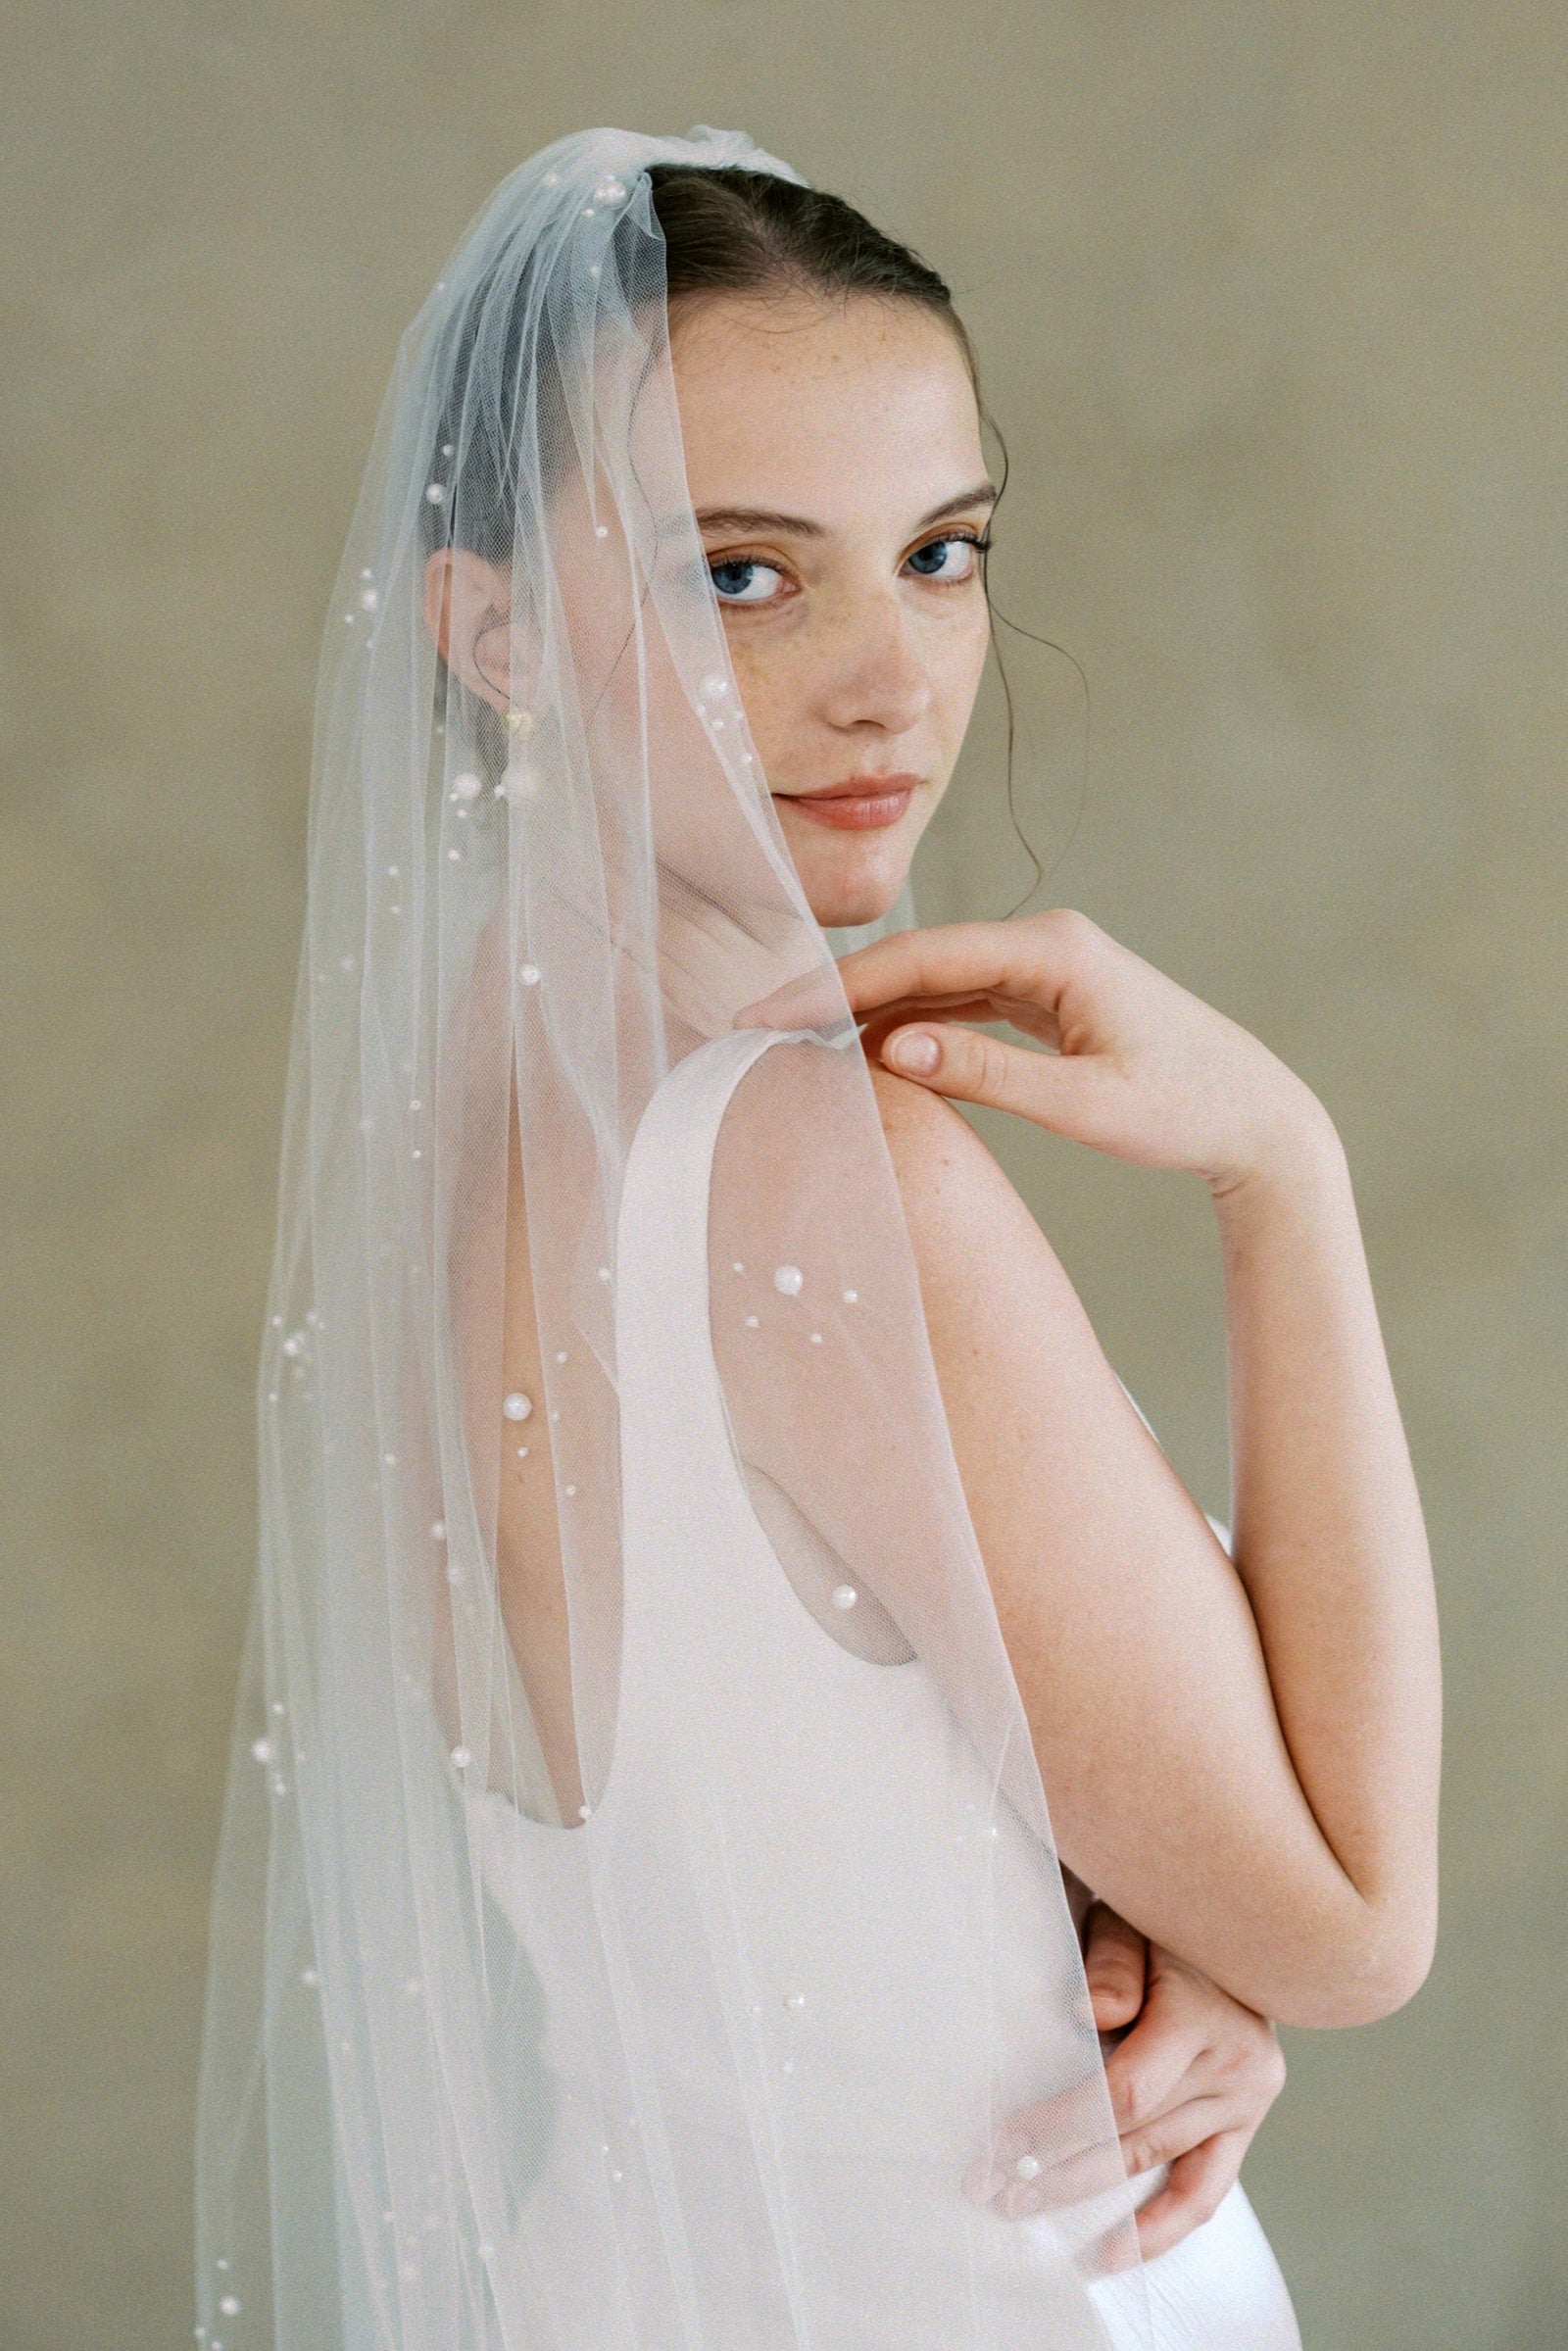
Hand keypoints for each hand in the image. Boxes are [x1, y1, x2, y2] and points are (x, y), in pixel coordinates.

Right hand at [738, 910, 1327, 1196]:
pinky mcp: (1049, 996)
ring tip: (792, 1043)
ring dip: (867, 1011)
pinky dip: (912, 1025)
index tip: (769, 1014)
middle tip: (755, 1027)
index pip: (920, 959)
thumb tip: (893, 1049)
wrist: (1257, 1117)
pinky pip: (961, 1003)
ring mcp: (1046, 966)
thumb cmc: (1184, 1110)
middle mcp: (1045, 942)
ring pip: (934, 982)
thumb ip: (988, 1076)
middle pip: (916, 961)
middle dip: (834, 994)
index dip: (836, 986)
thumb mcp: (1084, 1104)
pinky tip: (864, 1051)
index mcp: (1054, 950)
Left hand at [964, 1903, 1286, 2259]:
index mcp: (1202, 2014)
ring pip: (1159, 2164)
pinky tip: (1115, 2255)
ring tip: (1026, 2210)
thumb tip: (1086, 2012)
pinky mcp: (1245, 2123)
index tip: (1003, 2140)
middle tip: (995, 2191)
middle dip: (1058, 2168)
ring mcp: (1246, 2101)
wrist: (1232, 1927)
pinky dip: (1162, 2227)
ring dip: (1090, 2198)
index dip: (1062, 2122)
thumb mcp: (1133, 1919)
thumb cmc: (1162, 1919)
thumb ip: (1112, 1962)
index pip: (1125, 2091)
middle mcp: (1234, 2065)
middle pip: (1134, 2136)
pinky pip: (1208, 2189)